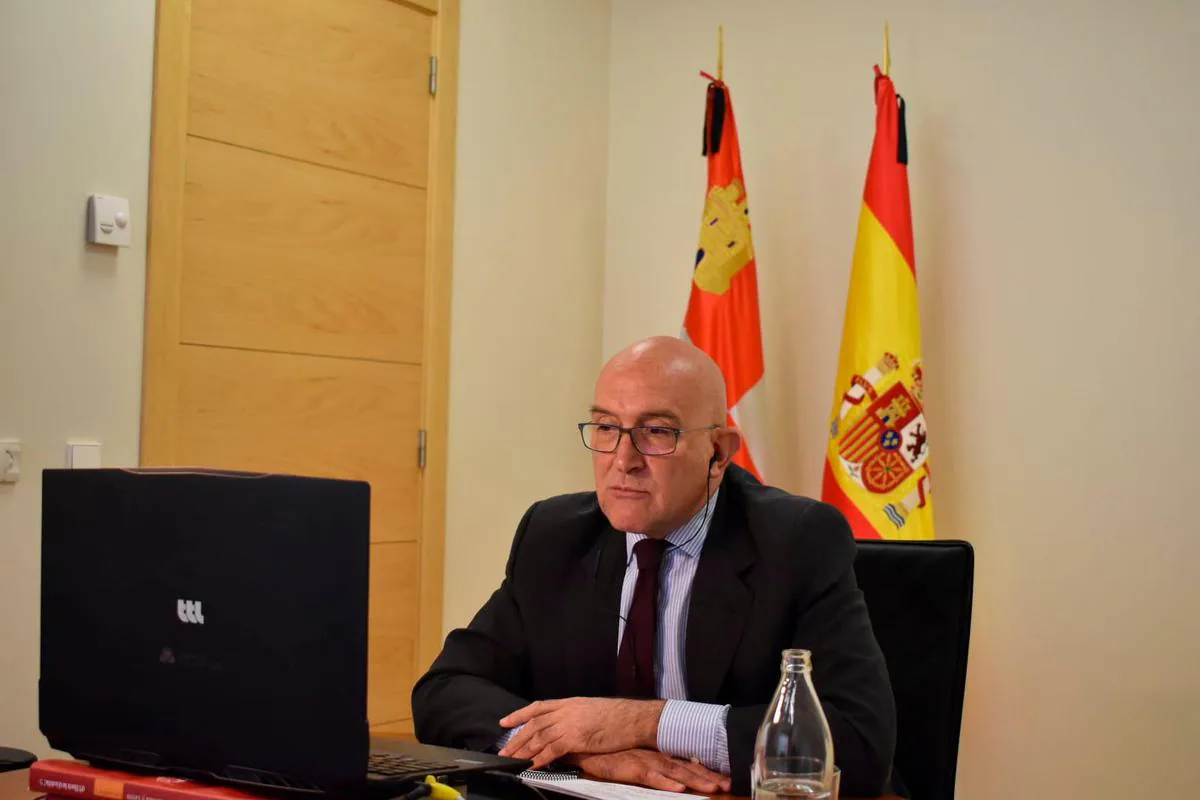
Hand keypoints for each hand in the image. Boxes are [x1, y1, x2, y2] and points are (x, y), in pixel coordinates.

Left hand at [498, 697, 664, 766]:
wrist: (634, 719)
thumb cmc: (619, 716)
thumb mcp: (592, 710)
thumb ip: (576, 717)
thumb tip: (567, 727)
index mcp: (569, 703)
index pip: (538, 707)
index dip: (519, 714)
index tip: (505, 722)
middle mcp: (566, 711)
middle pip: (534, 724)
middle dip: (517, 739)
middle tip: (504, 751)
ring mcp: (569, 723)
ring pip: (539, 737)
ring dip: (523, 751)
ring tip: (511, 760)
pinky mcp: (575, 738)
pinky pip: (551, 750)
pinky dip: (538, 759)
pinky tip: (530, 766)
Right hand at [570, 749, 730, 793]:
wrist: (580, 740)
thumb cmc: (606, 751)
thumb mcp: (633, 757)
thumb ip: (652, 764)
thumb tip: (674, 774)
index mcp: (657, 753)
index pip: (687, 762)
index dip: (707, 770)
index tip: (727, 778)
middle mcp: (653, 754)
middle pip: (686, 766)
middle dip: (708, 776)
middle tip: (729, 784)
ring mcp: (641, 759)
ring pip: (673, 770)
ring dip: (694, 779)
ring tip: (712, 788)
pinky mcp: (626, 766)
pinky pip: (648, 775)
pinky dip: (663, 781)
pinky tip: (677, 787)